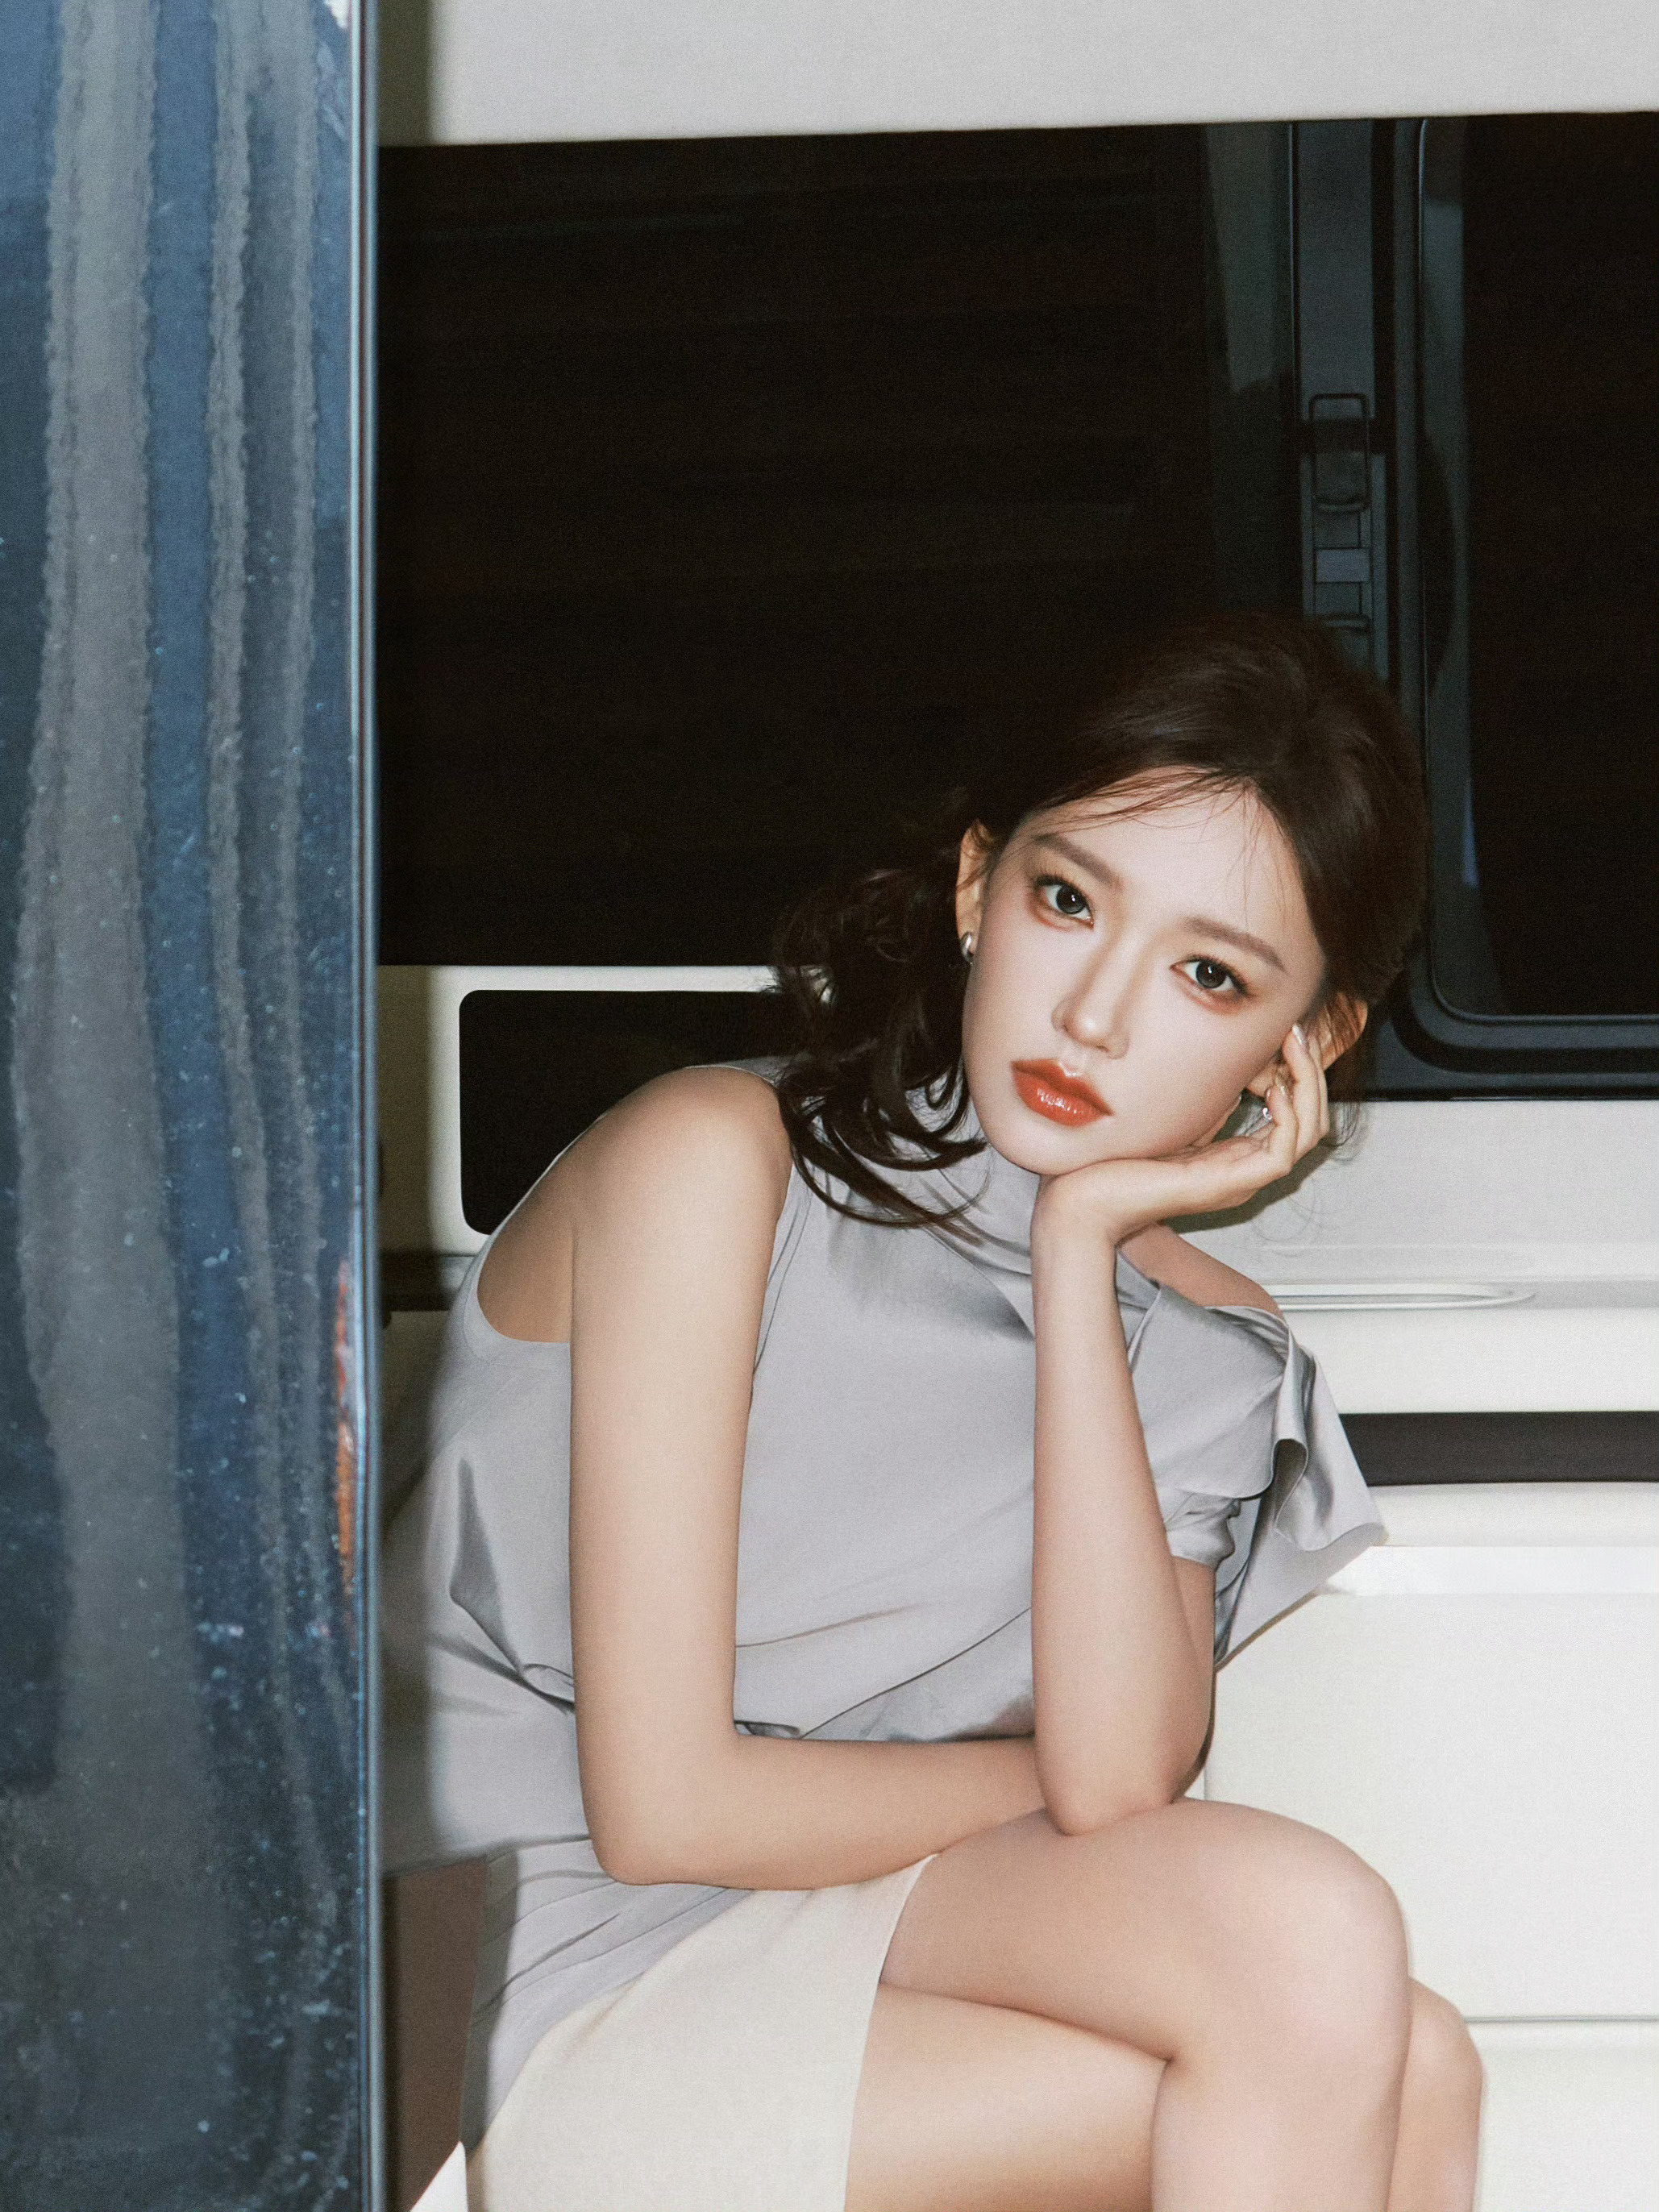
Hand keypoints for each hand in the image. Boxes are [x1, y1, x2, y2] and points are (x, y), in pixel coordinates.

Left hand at [1031, 1023, 1329, 1248]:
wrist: (1085, 1201)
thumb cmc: (1117, 1161)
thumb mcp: (1174, 1118)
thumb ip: (1209, 1100)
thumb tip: (1236, 1068)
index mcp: (1235, 1158)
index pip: (1294, 1118)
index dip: (1299, 1075)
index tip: (1289, 1035)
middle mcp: (1245, 1172)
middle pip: (1311, 1123)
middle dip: (1312, 1073)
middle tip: (1300, 1032)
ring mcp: (1241, 1181)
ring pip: (1307, 1135)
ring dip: (1309, 1086)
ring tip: (1295, 1047)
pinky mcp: (1230, 1185)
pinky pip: (1282, 1154)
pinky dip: (1288, 1117)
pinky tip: (1275, 1086)